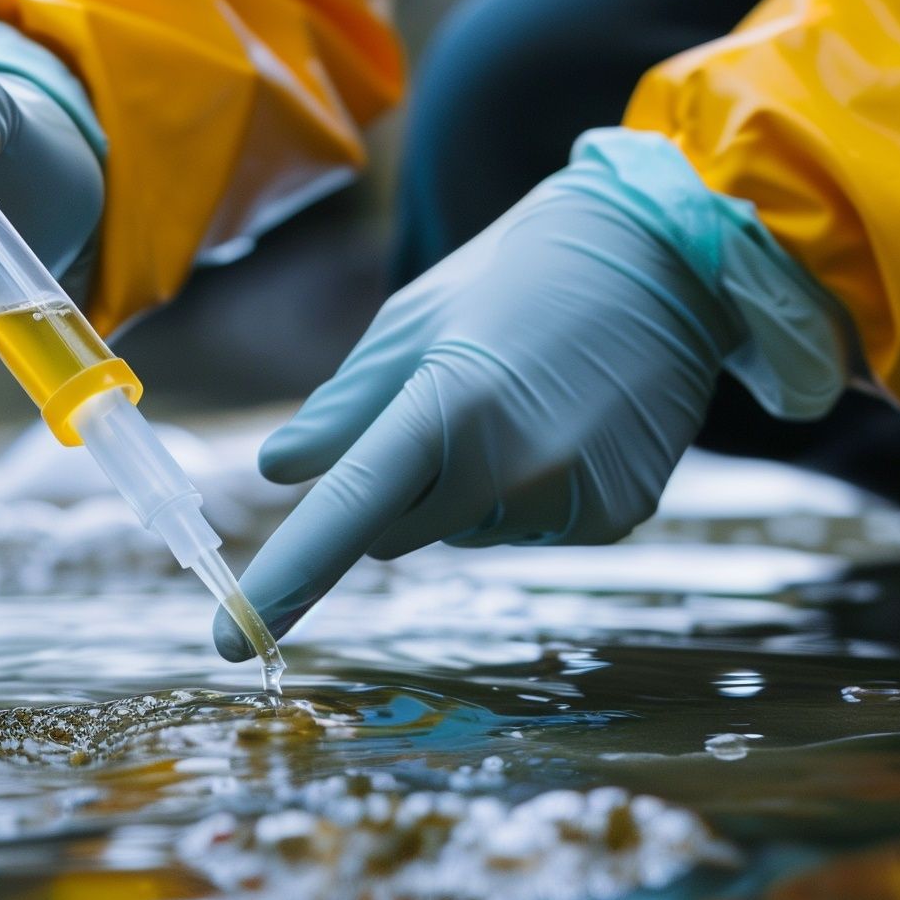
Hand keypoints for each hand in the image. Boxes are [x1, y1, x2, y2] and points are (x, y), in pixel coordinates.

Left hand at [218, 144, 796, 660]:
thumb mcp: (417, 320)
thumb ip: (345, 406)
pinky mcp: (613, 520)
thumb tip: (277, 471)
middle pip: (395, 532)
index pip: (346, 515)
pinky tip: (567, 426)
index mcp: (449, 406)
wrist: (668, 256)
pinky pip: (528, 531)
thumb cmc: (521, 273)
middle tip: (454, 399)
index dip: (286, 581)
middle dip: (399, 487)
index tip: (232, 642)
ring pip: (463, 532)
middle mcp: (512, 469)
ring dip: (470, 486)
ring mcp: (570, 502)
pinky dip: (529, 494)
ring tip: (524, 398)